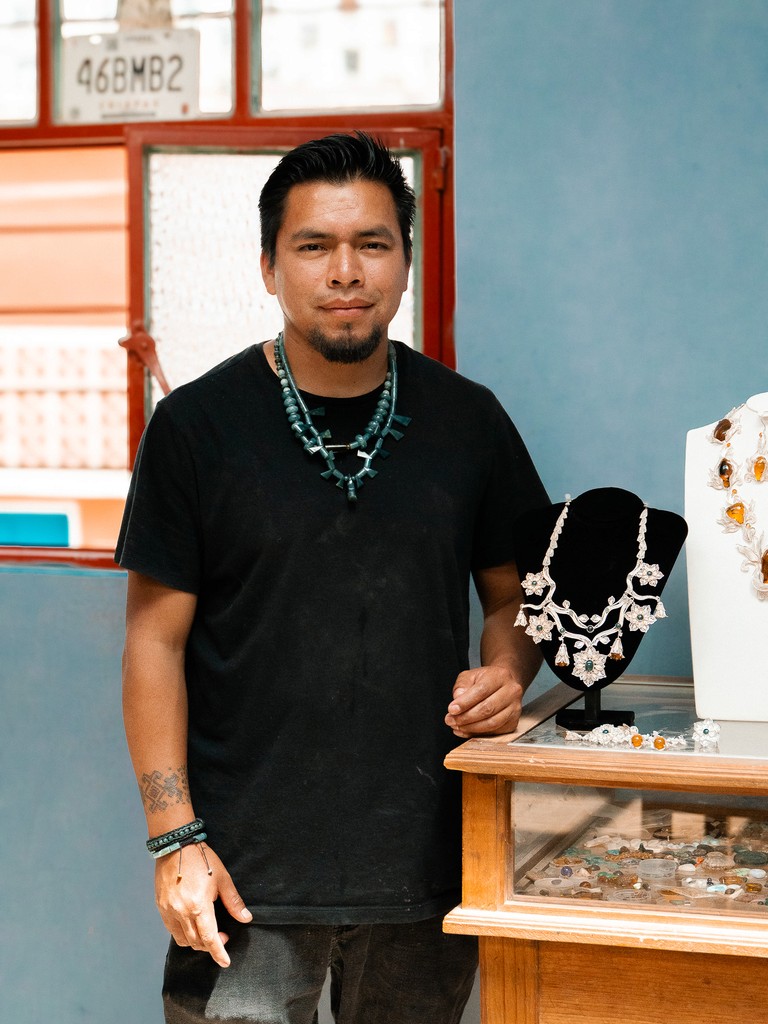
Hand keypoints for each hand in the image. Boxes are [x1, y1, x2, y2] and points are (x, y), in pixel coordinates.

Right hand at [154, 843, 251, 966]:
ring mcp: (168, 911)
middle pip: (196, 942)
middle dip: (210, 945)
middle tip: (222, 936)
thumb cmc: (202, 859)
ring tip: (207, 931)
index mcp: (199, 906)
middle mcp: (181, 913)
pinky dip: (183, 933)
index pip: (210, 938)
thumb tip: (246, 918)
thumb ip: (233, 902)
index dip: (218, 953)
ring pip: (183, 939)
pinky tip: (192, 924)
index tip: (225, 962)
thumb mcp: (222, 878)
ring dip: (196, 942)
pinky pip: (172, 930)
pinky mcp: (161, 907)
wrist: (176, 846)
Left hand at [444, 665, 523, 737]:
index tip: (452, 709)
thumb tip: (457, 702)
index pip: (482, 690)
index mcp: (500, 676)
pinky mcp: (513, 722)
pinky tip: (466, 731)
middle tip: (451, 720)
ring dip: (471, 728)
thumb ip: (462, 686)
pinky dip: (478, 734)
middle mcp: (512, 691)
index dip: (465, 702)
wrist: (503, 684)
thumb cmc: (486, 680)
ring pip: (492, 723)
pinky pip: (495, 732)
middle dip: (466, 717)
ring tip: (457, 726)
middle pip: (488, 708)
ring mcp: (515, 708)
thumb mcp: (470, 676)